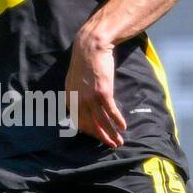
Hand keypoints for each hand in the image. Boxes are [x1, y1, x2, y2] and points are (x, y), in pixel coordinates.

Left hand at [65, 30, 125, 147]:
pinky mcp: (103, 92)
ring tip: (119, 141)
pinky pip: (111, 111)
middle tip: (110, 145)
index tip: (98, 136)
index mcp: (69, 98)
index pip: (78, 122)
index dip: (89, 131)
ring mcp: (90, 98)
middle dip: (101, 137)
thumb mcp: (73, 79)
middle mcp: (78, 101)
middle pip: (90, 125)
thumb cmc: (84, 61)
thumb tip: (81, 105)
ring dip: (111, 134)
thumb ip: (76, 93)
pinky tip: (123, 127)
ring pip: (102, 121)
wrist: (91, 46)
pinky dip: (117, 121)